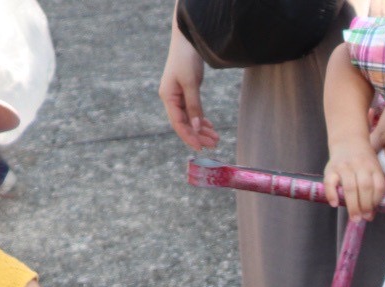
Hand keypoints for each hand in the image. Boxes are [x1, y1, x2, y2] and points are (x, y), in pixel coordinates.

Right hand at [158, 28, 217, 150]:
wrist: (187, 41)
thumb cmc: (186, 59)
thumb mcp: (191, 83)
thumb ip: (194, 105)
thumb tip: (197, 127)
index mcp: (168, 97)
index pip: (178, 123)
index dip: (189, 137)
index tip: (200, 148)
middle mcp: (171, 98)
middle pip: (184, 123)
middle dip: (198, 135)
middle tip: (214, 144)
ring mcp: (178, 96)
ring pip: (190, 118)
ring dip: (202, 129)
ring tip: (216, 138)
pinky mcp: (186, 92)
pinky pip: (193, 111)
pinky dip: (201, 119)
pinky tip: (210, 126)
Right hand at [323, 136, 384, 220]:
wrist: (348, 140)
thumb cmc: (363, 160)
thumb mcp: (373, 169)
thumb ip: (373, 189)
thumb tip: (370, 215)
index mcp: (374, 168)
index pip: (379, 186)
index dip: (376, 201)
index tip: (372, 213)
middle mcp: (360, 166)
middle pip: (365, 187)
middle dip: (365, 206)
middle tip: (362, 219)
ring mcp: (345, 166)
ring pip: (350, 186)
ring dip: (352, 204)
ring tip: (354, 217)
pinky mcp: (331, 168)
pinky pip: (330, 182)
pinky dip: (332, 194)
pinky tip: (335, 204)